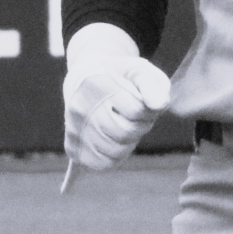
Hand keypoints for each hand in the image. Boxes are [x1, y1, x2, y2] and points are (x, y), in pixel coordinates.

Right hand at [63, 23, 170, 173]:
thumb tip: (160, 105)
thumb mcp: (139, 70)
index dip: (148, 110)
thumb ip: (153, 84)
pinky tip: (114, 140)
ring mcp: (74, 128)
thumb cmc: (119, 75)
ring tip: (124, 125)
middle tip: (137, 117)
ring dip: (129, 142)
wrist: (84, 78)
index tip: (144, 102)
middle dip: (140, 127)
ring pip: (115, 151)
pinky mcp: (72, 147)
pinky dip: (115, 156)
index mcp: (98, 83)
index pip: (136, 110)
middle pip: (125, 133)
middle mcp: (80, 106)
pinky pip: (102, 163)